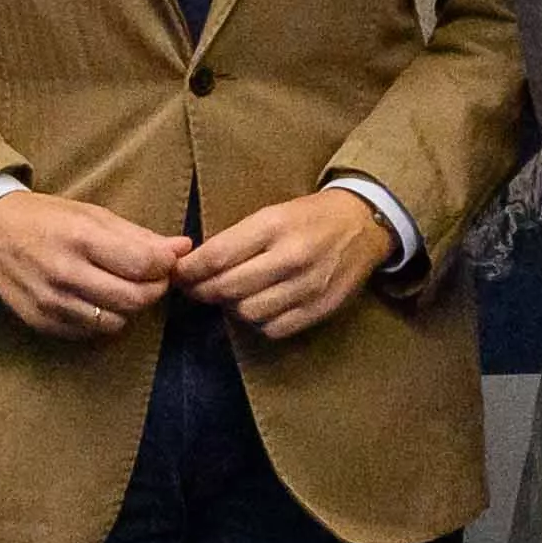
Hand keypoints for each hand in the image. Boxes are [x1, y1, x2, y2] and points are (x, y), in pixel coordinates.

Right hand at [0, 188, 185, 340]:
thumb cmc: (47, 219)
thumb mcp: (92, 214)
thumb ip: (139, 235)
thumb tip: (183, 248)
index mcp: (80, 238)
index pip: (142, 264)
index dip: (165, 267)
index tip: (166, 261)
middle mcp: (65, 273)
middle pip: (134, 299)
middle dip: (153, 290)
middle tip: (151, 279)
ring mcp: (52, 303)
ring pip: (115, 322)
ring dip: (128, 308)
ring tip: (121, 288)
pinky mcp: (42, 323)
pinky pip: (90, 333)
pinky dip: (102, 319)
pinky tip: (95, 300)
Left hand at [180, 184, 394, 341]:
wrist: (363, 224)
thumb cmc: (309, 217)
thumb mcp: (272, 213)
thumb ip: (236, 239)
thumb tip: (195, 266)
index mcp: (274, 225)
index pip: (217, 256)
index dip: (189, 271)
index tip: (178, 275)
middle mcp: (290, 257)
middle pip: (228, 287)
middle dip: (203, 291)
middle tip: (195, 289)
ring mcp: (307, 286)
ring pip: (248, 312)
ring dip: (231, 307)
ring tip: (231, 296)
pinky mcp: (319, 309)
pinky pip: (274, 329)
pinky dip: (258, 323)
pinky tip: (258, 307)